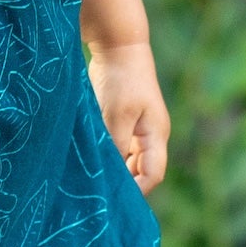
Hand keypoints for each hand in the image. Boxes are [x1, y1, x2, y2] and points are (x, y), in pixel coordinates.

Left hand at [88, 41, 169, 192]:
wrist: (118, 46)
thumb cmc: (121, 80)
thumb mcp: (116, 116)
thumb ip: (116, 147)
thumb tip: (112, 176)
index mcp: (156, 135)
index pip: (153, 175)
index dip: (136, 191)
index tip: (112, 200)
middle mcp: (150, 136)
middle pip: (141, 171)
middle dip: (123, 183)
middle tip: (96, 192)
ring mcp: (138, 129)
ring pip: (128, 161)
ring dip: (113, 169)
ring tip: (91, 177)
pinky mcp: (124, 122)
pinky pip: (118, 148)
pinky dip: (107, 155)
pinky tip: (90, 159)